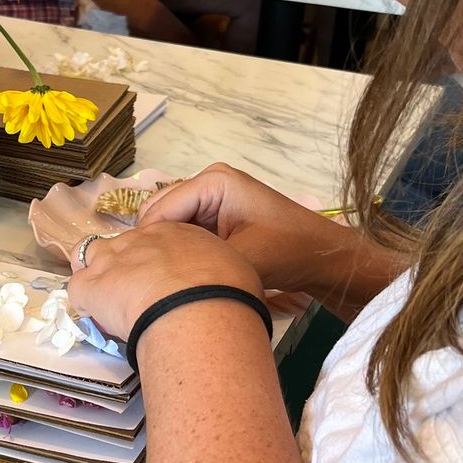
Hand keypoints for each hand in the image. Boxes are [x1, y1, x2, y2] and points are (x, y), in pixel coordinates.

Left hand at [67, 219, 263, 342]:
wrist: (198, 307)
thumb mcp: (232, 270)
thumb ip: (217, 271)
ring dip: (96, 275)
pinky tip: (97, 317)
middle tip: (135, 292)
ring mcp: (111, 259)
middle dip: (123, 265)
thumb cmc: (225, 291)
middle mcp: (139, 239)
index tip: (160, 279)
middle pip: (120, 244)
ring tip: (108, 301)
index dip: (154, 260)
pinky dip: (84, 301)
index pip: (154, 238)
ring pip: (89, 256)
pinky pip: (76, 288)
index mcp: (174, 232)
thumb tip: (223, 283)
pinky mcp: (91, 285)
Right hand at [140, 163, 339, 294]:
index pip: (161, 209)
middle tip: (149, 280)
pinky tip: (178, 275)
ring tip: (162, 279)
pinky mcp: (215, 217)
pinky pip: (183, 232)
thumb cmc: (290, 251)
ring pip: (168, 225)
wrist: (323, 258)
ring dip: (166, 249)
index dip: (148, 243)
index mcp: (213, 182)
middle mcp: (207, 183)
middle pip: (159, 214)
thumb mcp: (244, 258)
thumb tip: (158, 274)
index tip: (139, 276)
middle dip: (154, 244)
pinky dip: (178, 252)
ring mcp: (211, 199)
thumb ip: (199, 262)